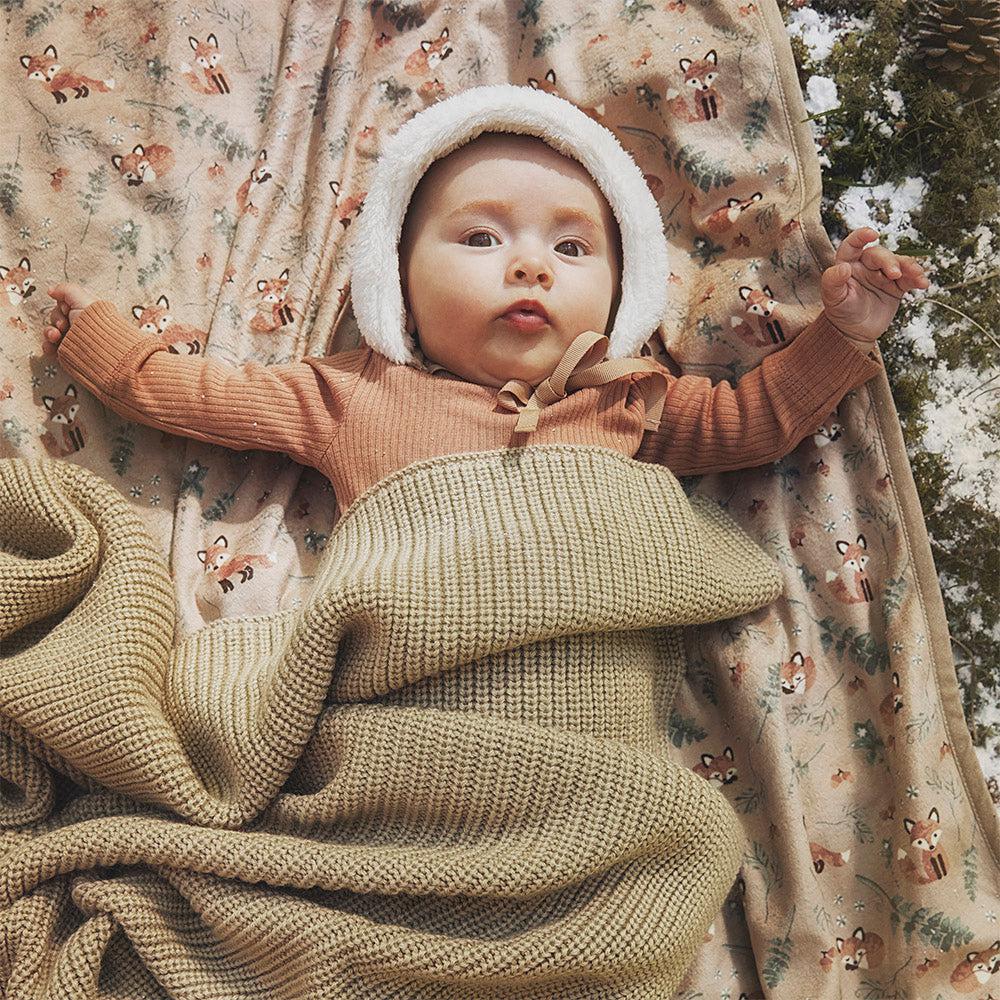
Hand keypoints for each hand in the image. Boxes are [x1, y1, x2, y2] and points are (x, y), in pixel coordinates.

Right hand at [45, 282, 97, 344]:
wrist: (100, 350)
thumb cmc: (96, 324)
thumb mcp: (82, 299)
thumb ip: (66, 290)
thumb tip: (52, 290)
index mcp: (85, 312)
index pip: (64, 305)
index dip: (62, 306)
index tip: (67, 310)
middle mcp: (79, 325)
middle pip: (56, 318)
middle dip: (56, 320)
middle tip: (63, 326)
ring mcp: (73, 339)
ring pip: (51, 333)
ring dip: (49, 333)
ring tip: (56, 337)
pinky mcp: (68, 352)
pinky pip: (50, 348)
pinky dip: (48, 347)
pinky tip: (53, 347)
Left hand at [820, 227, 929, 344]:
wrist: (855, 333)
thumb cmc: (840, 312)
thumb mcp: (833, 298)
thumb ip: (833, 282)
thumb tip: (842, 268)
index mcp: (848, 264)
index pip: (852, 245)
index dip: (861, 236)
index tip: (872, 234)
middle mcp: (866, 265)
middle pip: (880, 255)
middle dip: (889, 261)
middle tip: (895, 274)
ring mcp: (883, 274)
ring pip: (899, 263)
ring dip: (910, 267)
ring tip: (917, 276)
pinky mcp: (896, 285)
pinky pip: (909, 278)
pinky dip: (917, 279)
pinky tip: (923, 283)